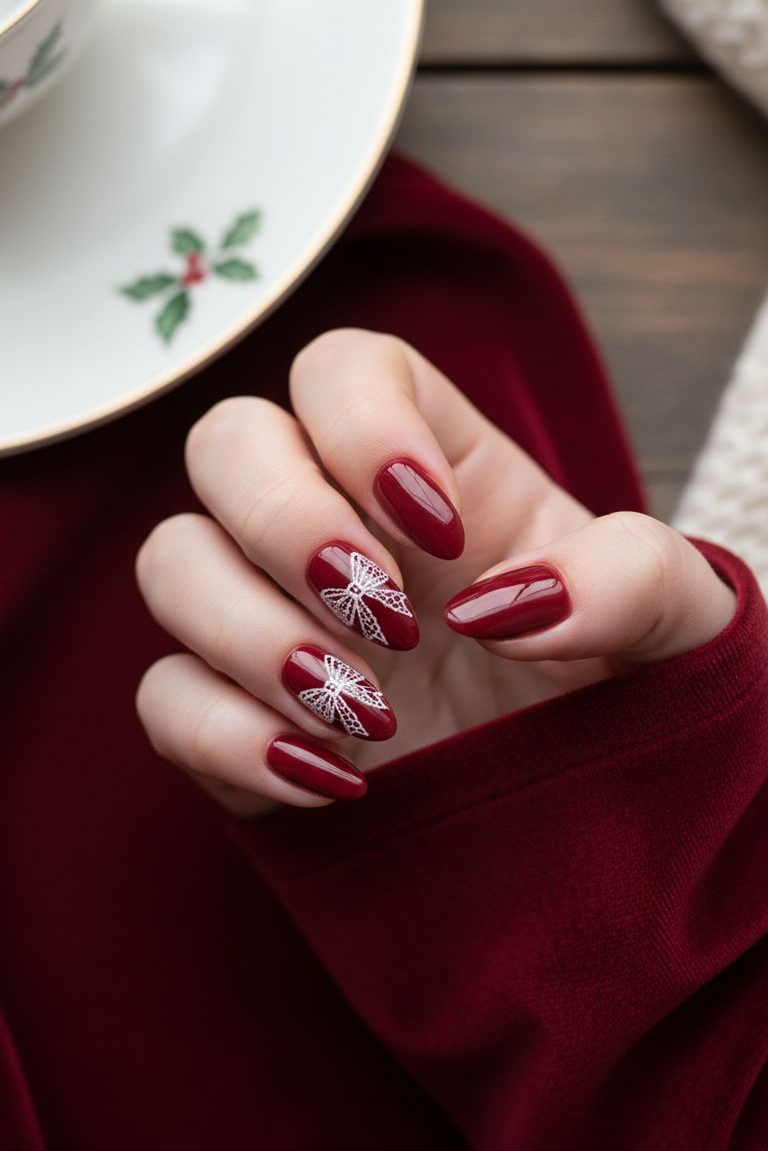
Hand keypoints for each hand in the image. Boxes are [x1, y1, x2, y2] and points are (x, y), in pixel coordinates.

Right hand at [135, 329, 735, 814]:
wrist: (590, 812)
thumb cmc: (626, 687)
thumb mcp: (676, 619)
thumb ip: (631, 578)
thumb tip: (503, 606)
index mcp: (434, 470)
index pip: (339, 367)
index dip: (364, 424)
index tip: (439, 530)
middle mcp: (338, 528)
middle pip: (226, 440)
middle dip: (288, 521)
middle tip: (388, 618)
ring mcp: (277, 620)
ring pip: (171, 561)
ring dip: (252, 633)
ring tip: (367, 713)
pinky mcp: (242, 719)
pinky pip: (164, 697)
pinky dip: (230, 738)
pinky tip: (336, 781)